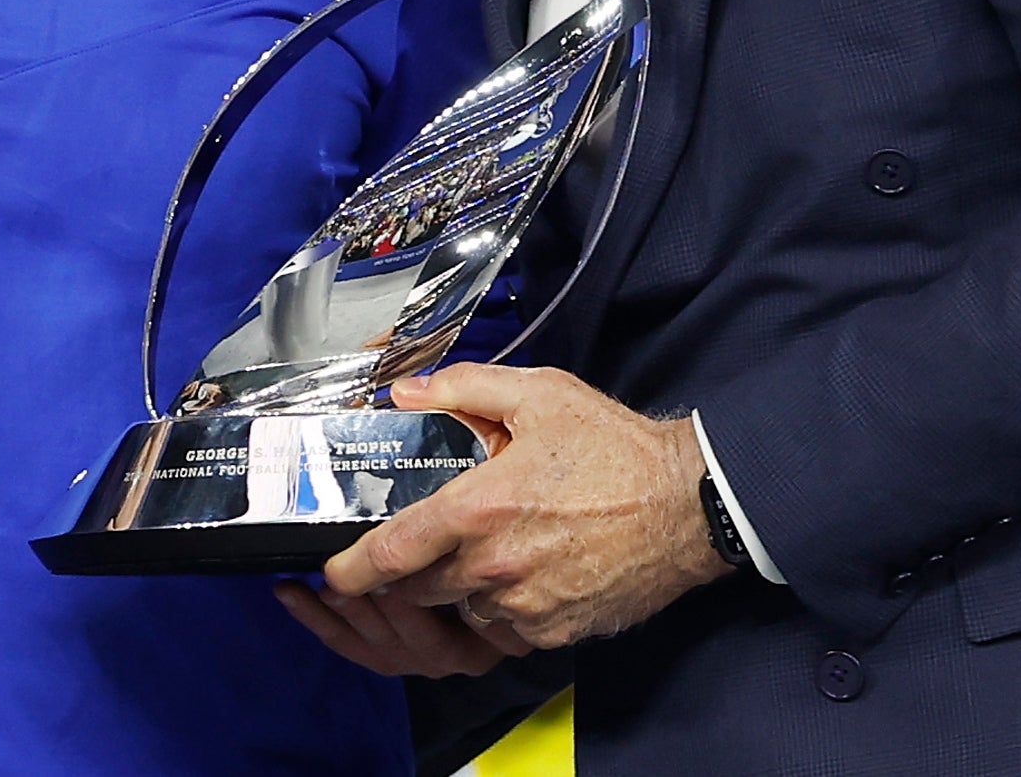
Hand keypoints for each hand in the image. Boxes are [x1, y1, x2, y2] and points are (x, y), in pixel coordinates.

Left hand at [281, 365, 727, 673]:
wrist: (690, 502)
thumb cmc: (614, 445)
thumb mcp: (539, 393)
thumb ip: (463, 387)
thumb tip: (407, 392)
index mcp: (482, 507)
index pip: (396, 551)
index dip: (352, 569)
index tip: (330, 572)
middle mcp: (497, 566)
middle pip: (419, 589)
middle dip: (402, 577)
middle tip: (404, 552)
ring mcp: (528, 605)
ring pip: (460, 612)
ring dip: (451, 593)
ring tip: (467, 558)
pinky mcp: (557, 630)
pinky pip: (504, 632)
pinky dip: (494, 612)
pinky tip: (510, 576)